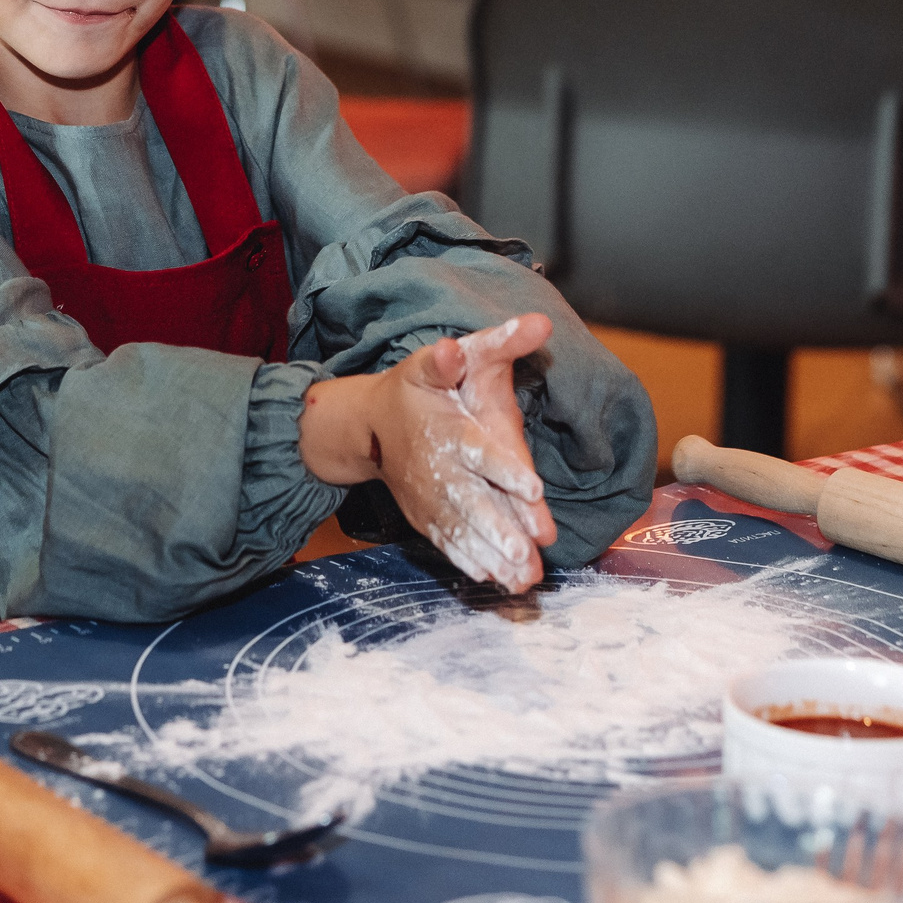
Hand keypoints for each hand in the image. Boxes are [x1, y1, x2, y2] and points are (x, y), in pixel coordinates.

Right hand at [301, 314, 556, 593]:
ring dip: (491, 555)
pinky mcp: (425, 515)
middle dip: (501, 530)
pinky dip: (469, 562)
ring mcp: (430, 497)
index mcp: (447, 430)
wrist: (366, 424)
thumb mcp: (440, 358)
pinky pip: (448, 542)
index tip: (534, 489)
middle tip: (529, 555)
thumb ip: (490, 343)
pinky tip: (493, 580)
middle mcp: (438, 469)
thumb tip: (536, 323)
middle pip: (473, 502)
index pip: (479, 451)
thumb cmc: (414, 389)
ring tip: (521, 579)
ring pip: (463, 530)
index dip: (505, 470)